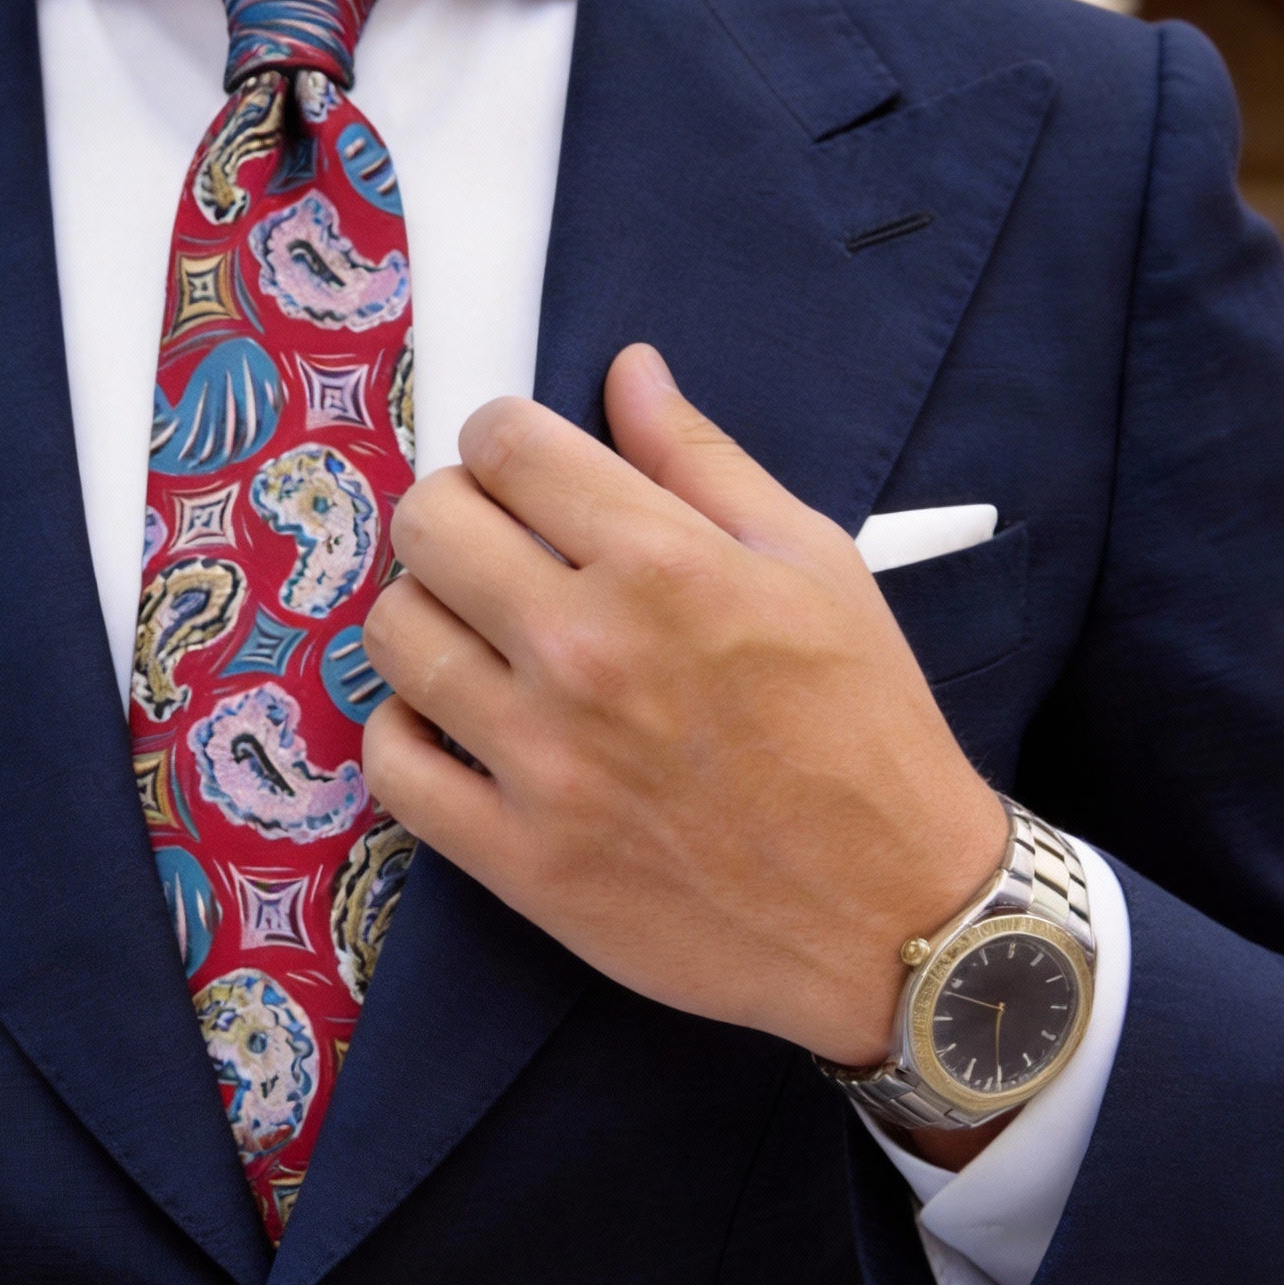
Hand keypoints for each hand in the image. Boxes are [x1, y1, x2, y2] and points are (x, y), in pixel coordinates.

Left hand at [361, 342, 1006, 1067]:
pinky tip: (452, 723)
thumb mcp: (814, 564)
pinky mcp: (517, 858)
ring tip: (475, 634)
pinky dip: (404, 732)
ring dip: (424, 616)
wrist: (893, 914)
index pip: (504, 445)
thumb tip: (627, 371)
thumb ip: (703, 461)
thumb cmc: (865, 730)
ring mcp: (542, 761)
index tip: (518, 469)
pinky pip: (390, 764)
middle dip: (452, 515)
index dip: (501, 439)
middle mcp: (586, 652)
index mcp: (663, 566)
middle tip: (493, 547)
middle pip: (426, 527)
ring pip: (393, 635)